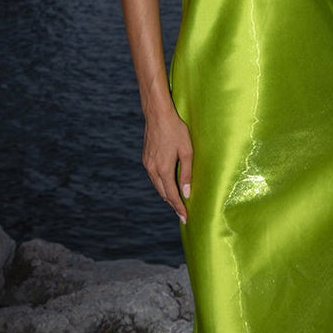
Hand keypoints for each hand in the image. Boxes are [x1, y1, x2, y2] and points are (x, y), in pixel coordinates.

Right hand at [142, 107, 192, 222]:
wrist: (158, 115)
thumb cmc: (176, 130)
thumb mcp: (187, 151)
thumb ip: (187, 173)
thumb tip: (186, 193)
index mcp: (163, 169)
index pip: (172, 195)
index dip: (179, 207)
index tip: (185, 218)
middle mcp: (152, 169)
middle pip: (163, 193)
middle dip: (173, 204)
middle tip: (182, 214)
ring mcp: (147, 164)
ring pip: (157, 186)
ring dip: (167, 195)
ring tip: (177, 203)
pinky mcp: (145, 159)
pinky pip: (154, 177)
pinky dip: (161, 185)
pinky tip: (168, 185)